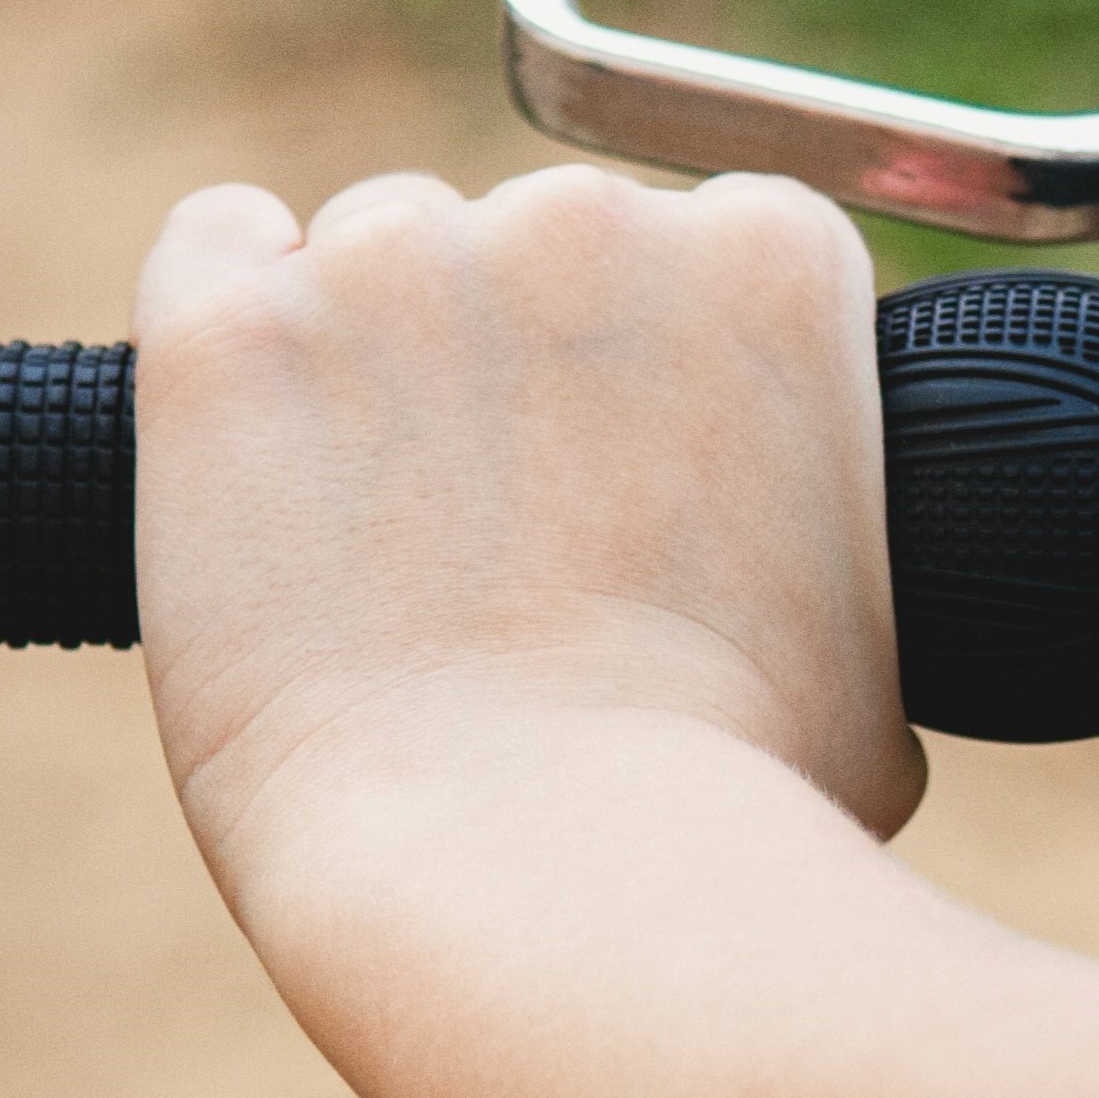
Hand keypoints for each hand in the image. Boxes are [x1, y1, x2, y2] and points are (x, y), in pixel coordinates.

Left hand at [132, 165, 925, 887]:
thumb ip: (831, 539)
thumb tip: (798, 576)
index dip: (686, 377)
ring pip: (389, 261)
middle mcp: (592, 219)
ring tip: (404, 553)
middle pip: (552, 249)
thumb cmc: (733, 805)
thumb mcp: (879, 654)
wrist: (541, 878)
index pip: (722, 253)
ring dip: (397, 368)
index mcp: (777, 264)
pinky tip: (269, 426)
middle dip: (542, 375)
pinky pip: (219, 251)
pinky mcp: (231, 332)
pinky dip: (241, 318)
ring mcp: (397, 261)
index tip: (659, 481)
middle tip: (532, 547)